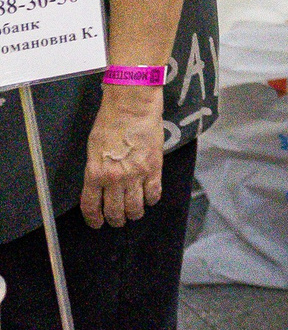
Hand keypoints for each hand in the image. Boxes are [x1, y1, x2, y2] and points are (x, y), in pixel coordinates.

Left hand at [83, 85, 164, 228]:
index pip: (91, 206)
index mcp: (95, 173)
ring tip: (135, 213)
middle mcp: (115, 178)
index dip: (94, 219)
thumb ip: (96, 170)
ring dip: (134, 214)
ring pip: (135, 207)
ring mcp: (136, 174)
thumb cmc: (110, 122)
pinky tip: (150, 199)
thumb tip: (101, 186)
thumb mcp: (93, 149)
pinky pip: (154, 193)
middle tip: (118, 221)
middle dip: (115, 220)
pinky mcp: (154, 168)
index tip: (97, 223)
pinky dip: (152, 200)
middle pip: (115, 211)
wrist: (132, 106)